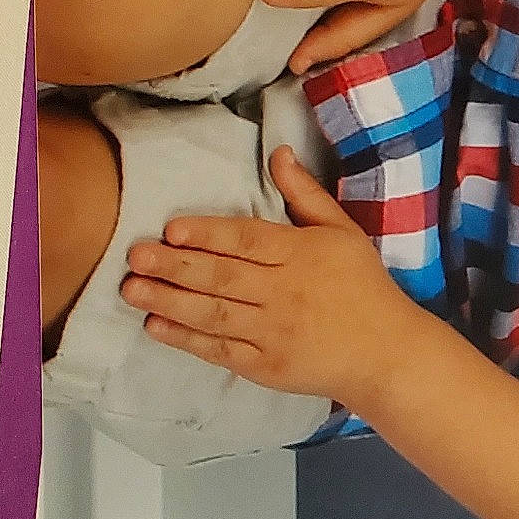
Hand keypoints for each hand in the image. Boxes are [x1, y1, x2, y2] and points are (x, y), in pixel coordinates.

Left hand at [119, 146, 442, 409]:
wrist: (386, 352)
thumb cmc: (363, 286)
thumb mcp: (343, 231)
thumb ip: (305, 194)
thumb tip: (279, 153)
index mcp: (303, 254)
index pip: (248, 240)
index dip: (209, 234)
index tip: (172, 229)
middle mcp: (285, 292)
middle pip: (223, 276)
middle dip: (176, 266)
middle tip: (137, 256)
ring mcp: (274, 332)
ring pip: (214, 313)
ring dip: (169, 301)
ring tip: (132, 289)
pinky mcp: (265, 365)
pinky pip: (219, 349)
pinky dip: (186, 338)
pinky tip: (156, 325)